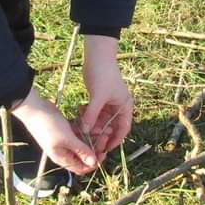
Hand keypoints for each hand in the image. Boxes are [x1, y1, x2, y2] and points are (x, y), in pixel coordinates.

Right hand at [10, 88, 98, 174]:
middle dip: (96, 147)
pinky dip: (86, 130)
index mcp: (62, 158)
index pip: (82, 168)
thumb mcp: (66, 139)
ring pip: (83, 144)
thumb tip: (94, 163)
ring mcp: (64, 141)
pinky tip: (92, 123)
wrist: (34, 108)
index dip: (94, 163)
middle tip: (105, 136)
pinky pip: (79, 134)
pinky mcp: (64, 131)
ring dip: (93, 137)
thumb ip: (81, 151)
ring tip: (102, 127)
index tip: (103, 152)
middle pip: (84, 156)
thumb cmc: (47, 125)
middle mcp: (64, 152)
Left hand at [77, 36, 133, 160]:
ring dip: (92, 126)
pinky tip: (79, 117)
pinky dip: (88, 116)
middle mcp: (118, 106)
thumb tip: (86, 131)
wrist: (96, 56)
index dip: (116, 140)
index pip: (123, 129)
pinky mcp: (98, 99)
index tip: (106, 149)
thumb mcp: (97, 97)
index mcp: (125, 106)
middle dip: (101, 134)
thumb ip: (92, 115)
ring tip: (82, 130)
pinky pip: (94, 113)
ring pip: (100, 121)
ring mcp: (108, 103)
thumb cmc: (102, 74)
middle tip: (90, 143)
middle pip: (111, 126)